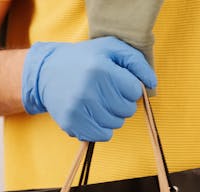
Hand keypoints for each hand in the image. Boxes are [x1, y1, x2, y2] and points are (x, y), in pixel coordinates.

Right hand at [21, 36, 156, 141]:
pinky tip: (93, 114)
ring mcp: (78, 108)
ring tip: (100, 102)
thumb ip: (137, 62)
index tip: (118, 81)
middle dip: (123, 102)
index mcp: (101, 69)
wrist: (45, 71)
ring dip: (113, 116)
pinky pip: (102, 136)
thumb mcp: (111, 48)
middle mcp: (89, 90)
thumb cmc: (85, 58)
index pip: (135, 91)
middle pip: (127, 110)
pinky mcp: (71, 122)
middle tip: (108, 92)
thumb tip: (153, 84)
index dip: (130, 87)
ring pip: (116, 124)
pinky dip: (102, 128)